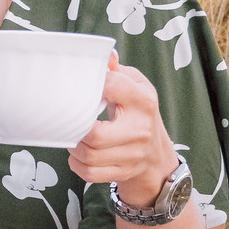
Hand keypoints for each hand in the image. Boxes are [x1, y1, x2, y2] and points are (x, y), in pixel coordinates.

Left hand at [66, 57, 178, 207]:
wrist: (157, 156)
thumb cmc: (141, 114)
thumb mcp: (137, 87)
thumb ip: (118, 72)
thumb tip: (106, 55)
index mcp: (143, 100)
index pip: (112, 86)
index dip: (93, 84)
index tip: (83, 86)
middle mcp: (140, 129)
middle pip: (95, 134)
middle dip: (76, 128)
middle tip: (71, 120)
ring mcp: (133, 154)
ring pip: (89, 155)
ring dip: (74, 146)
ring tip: (73, 136)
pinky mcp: (124, 172)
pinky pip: (90, 173)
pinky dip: (77, 165)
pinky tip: (78, 155)